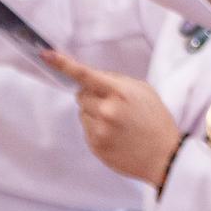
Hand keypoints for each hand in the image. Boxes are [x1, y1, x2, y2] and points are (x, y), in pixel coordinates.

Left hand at [42, 51, 184, 186]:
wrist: (164, 156)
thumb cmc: (156, 120)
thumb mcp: (144, 92)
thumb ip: (118, 82)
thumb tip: (92, 77)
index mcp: (120, 93)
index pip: (86, 75)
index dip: (64, 64)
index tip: (46, 54)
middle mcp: (106, 111)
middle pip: (81, 94)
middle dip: (92, 96)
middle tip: (113, 104)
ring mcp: (99, 130)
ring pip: (83, 113)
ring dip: (94, 113)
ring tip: (118, 123)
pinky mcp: (95, 146)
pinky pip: (86, 129)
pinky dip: (97, 129)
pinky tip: (115, 135)